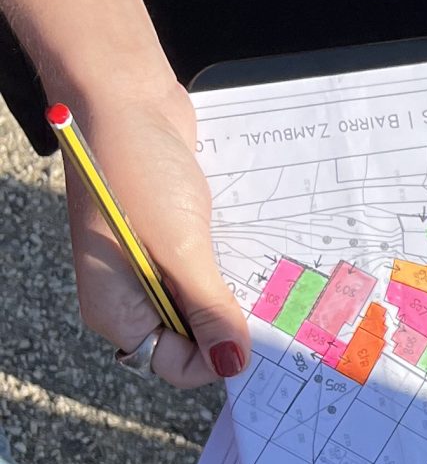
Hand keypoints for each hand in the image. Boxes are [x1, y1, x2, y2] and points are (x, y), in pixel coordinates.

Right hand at [55, 73, 248, 385]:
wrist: (124, 98)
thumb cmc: (137, 169)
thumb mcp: (179, 248)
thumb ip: (207, 309)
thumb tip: (231, 365)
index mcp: (116, 308)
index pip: (174, 364)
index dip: (215, 354)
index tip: (256, 332)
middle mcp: (130, 294)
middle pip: (193, 336)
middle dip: (230, 321)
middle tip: (273, 302)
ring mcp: (149, 265)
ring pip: (206, 300)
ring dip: (236, 290)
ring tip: (270, 273)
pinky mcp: (171, 238)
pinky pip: (209, 267)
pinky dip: (232, 263)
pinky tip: (256, 248)